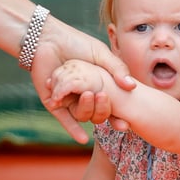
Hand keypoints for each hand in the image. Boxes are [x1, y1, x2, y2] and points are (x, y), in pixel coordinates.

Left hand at [29, 19, 133, 140]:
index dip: (120, 116)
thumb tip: (131, 87)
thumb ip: (117, 69)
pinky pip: (65, 119)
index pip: (111, 104)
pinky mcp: (53, 101)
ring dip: (87, 109)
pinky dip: (74, 129)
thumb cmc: (76, 43)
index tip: (126, 124)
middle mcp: (83, 94)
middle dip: (103, 111)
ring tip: (87, 94)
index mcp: (97, 84)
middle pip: (97, 113)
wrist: (48, 40)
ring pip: (82, 115)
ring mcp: (69, 99)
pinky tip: (83, 139)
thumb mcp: (101, 54)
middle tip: (103, 97)